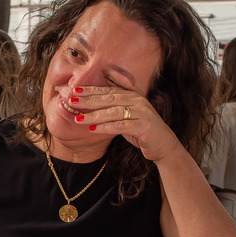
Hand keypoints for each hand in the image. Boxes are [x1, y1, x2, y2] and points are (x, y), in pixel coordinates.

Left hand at [67, 86, 181, 163]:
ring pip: (113, 112)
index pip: (108, 90)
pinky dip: (106, 127)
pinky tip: (93, 129)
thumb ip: (113, 111)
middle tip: (71, 99)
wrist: (164, 147)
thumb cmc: (142, 132)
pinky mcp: (143, 127)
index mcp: (132, 96)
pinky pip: (121, 126)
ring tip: (78, 118)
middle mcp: (137, 101)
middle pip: (108, 98)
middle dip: (88, 99)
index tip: (74, 89)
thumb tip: (91, 108)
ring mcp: (142, 113)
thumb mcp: (127, 118)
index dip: (91, 90)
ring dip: (94, 115)